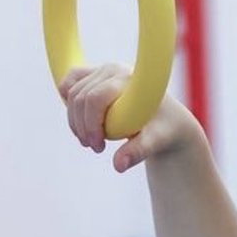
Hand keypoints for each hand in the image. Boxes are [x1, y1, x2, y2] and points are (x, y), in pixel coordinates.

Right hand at [59, 64, 197, 171]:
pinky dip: (69, 104)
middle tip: (97, 148)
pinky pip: (69, 83)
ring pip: (71, 93)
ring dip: (76, 121)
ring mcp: (103, 69)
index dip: (90, 124)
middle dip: (83, 127)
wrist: (167, 118)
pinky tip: (81, 121)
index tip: (98, 147)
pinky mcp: (95, 73)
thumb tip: (118, 166)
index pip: (95, 98)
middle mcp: (115, 69)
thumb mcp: (155, 142)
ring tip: (92, 141)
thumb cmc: (163, 129)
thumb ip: (137, 152)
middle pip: (80, 97)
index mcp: (131, 81)